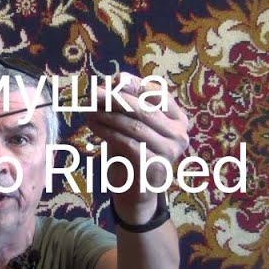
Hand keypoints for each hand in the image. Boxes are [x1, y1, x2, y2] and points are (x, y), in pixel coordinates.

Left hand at [87, 72, 189, 223]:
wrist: (135, 190)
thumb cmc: (132, 151)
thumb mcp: (130, 124)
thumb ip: (125, 105)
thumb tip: (107, 82)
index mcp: (178, 119)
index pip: (159, 94)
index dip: (136, 85)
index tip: (113, 79)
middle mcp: (179, 134)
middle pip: (145, 109)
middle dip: (116, 99)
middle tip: (94, 93)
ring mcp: (169, 152)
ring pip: (135, 126)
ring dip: (108, 115)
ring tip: (89, 110)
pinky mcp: (154, 166)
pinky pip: (127, 144)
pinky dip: (108, 132)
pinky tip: (93, 125)